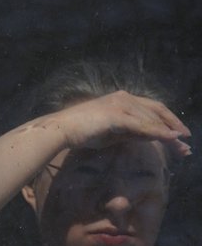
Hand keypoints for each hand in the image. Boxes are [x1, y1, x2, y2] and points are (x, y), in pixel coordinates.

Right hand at [52, 91, 190, 158]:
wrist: (60, 129)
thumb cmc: (80, 131)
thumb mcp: (111, 131)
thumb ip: (130, 131)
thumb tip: (151, 136)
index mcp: (122, 98)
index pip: (152, 108)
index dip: (168, 120)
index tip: (179, 133)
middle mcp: (125, 98)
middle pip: (156, 113)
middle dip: (173, 128)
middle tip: (186, 145)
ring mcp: (121, 105)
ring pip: (152, 120)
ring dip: (169, 134)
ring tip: (181, 147)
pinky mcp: (116, 116)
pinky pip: (142, 126)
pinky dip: (158, 133)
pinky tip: (170, 139)